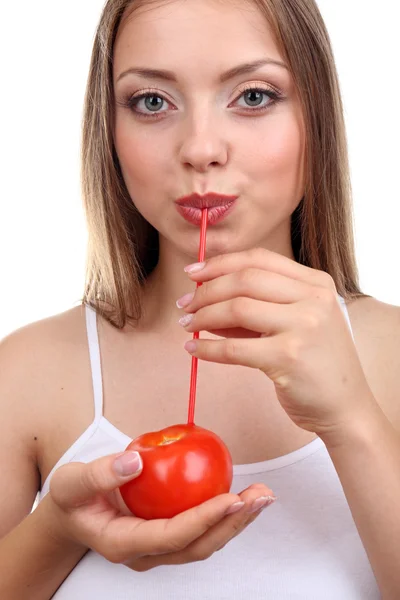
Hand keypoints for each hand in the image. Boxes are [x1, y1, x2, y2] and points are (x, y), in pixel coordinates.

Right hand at [48, 450, 274, 571]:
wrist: (73, 514)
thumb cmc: (73, 499)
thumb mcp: (72, 482)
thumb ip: (98, 474)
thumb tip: (134, 462)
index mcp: (123, 543)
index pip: (171, 536)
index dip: (204, 520)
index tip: (230, 498)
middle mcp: (147, 553)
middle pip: (198, 546)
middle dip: (233, 524)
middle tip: (260, 497)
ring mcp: (160, 547)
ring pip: (205, 541)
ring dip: (236, 520)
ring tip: (261, 496)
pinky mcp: (169, 534)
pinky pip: (202, 527)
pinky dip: (225, 513)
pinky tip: (243, 493)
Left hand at [179, 247, 376, 439]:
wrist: (345, 408)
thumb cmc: (316, 364)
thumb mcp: (296, 324)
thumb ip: (258, 307)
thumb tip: (206, 298)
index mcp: (316, 283)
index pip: (259, 259)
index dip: (220, 262)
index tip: (193, 271)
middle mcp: (313, 298)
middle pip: (244, 279)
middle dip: (206, 289)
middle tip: (185, 303)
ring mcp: (304, 326)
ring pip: (237, 308)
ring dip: (203, 316)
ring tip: (187, 325)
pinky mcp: (289, 358)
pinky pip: (234, 348)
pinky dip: (207, 349)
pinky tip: (194, 351)